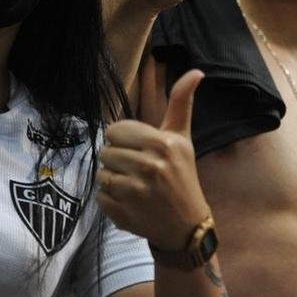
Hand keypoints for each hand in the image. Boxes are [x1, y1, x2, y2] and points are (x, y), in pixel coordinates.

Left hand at [97, 71, 211, 250]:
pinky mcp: (121, 212)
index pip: (116, 130)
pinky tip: (129, 202)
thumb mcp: (183, 138)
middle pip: (106, 152)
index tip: (139, 150)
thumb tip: (197, 71)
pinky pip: (99, 196)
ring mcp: (134, 191)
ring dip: (113, 179)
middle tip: (138, 170)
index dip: (124, 140)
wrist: (186, 225)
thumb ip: (182, 103)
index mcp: (163, 144)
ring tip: (134, 186)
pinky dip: (110, 200)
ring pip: (101, 173)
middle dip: (118, 160)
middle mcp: (149, 166)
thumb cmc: (183, 176)